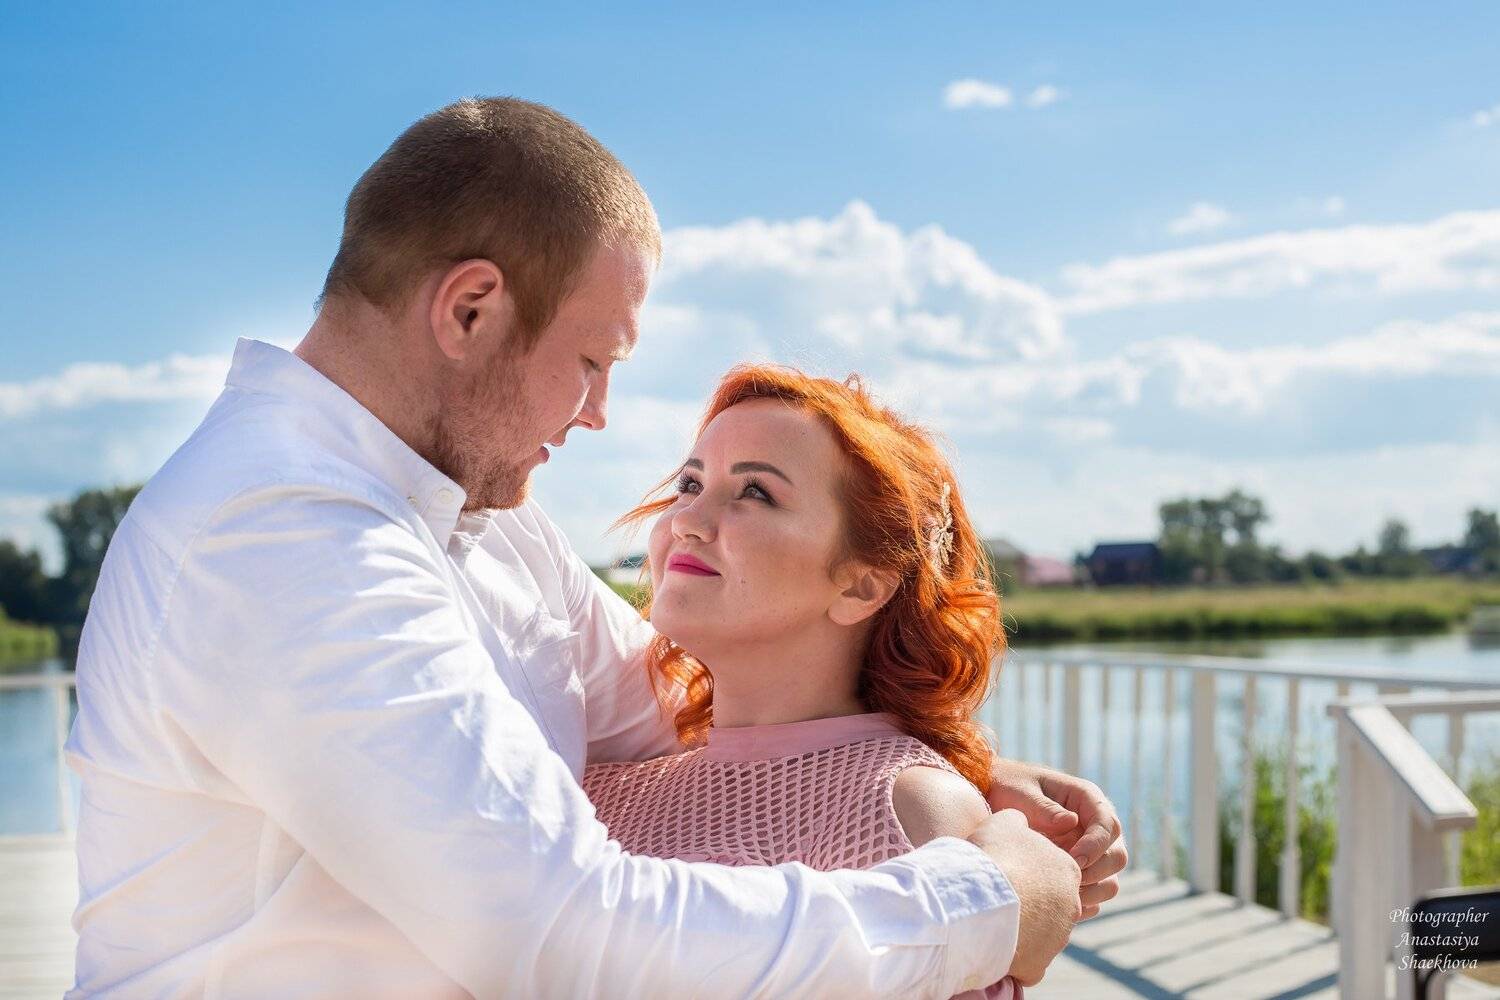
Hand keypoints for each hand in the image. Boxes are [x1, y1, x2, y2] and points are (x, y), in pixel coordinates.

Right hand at [966, 809, 1080, 986]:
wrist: (980, 900)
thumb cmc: (995, 857)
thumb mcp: (1004, 822)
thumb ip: (1019, 820)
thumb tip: (1022, 822)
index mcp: (1068, 869)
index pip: (1053, 869)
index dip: (1028, 867)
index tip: (1008, 866)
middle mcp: (1071, 905)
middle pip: (1051, 901)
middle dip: (1030, 898)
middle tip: (1002, 891)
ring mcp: (1058, 937)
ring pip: (1042, 931)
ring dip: (1023, 923)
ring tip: (994, 914)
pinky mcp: (1039, 963)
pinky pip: (1028, 958)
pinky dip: (1014, 949)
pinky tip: (994, 937)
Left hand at [985, 757, 1127, 917]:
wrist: (993, 798)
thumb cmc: (1008, 789)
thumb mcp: (1021, 793)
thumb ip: (1044, 808)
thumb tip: (1071, 822)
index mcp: (1086, 798)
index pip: (1108, 825)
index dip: (1096, 845)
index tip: (1073, 859)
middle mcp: (1095, 825)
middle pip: (1117, 856)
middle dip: (1095, 872)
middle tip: (1063, 879)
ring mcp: (1092, 850)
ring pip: (1110, 880)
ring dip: (1090, 891)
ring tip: (1058, 894)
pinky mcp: (1082, 871)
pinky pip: (1094, 895)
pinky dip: (1081, 903)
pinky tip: (1055, 902)